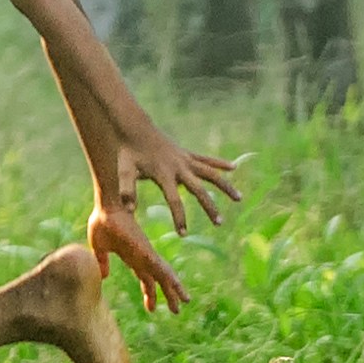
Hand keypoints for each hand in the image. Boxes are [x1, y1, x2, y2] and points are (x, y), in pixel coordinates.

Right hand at [88, 200, 187, 316]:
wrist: (106, 207)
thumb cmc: (102, 221)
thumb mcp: (99, 247)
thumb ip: (102, 261)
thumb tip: (103, 276)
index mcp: (132, 257)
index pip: (145, 278)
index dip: (150, 293)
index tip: (153, 309)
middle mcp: (143, 257)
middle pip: (159, 280)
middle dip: (167, 295)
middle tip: (176, 311)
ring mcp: (146, 254)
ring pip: (164, 275)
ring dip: (175, 289)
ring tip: (185, 302)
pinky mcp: (146, 251)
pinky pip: (160, 267)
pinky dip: (170, 278)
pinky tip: (177, 287)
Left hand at [109, 120, 242, 237]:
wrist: (135, 127)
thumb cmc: (129, 152)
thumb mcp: (124, 170)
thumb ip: (127, 189)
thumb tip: (130, 210)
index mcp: (163, 175)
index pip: (174, 200)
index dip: (179, 218)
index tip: (183, 234)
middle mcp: (179, 167)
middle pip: (198, 190)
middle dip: (209, 207)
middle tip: (219, 223)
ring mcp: (185, 159)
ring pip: (210, 173)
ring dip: (225, 186)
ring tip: (239, 198)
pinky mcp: (187, 153)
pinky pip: (207, 159)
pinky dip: (220, 163)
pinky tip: (234, 168)